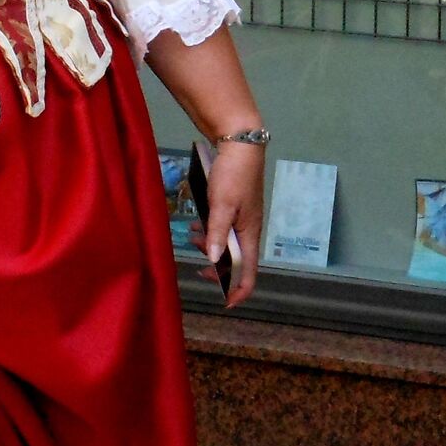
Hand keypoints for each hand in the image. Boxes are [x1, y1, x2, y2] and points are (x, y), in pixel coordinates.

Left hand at [188, 140, 264, 306]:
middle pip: (237, 260)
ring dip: (212, 248)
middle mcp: (249, 229)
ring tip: (194, 240)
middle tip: (200, 271)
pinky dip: (210, 233)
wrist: (240, 143)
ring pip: (228, 244)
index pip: (250, 271)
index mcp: (250, 233)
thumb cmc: (234, 175)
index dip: (239, 290)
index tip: (225, 302)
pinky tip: (197, 226)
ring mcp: (242, 218)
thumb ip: (217, 232)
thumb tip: (214, 261)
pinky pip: (223, 228)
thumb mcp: (223, 204)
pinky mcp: (234, 207)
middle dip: (219, 269)